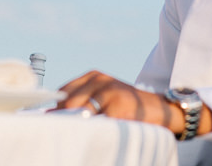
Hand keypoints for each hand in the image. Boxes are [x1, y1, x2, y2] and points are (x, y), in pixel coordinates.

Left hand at [57, 71, 182, 132]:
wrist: (158, 109)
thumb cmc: (126, 106)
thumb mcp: (104, 95)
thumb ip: (82, 101)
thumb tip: (52, 115)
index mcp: (93, 76)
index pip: (63, 92)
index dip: (56, 109)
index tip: (52, 123)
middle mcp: (100, 80)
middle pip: (68, 103)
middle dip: (65, 119)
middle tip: (62, 132)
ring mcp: (110, 92)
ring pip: (80, 113)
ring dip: (77, 127)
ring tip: (78, 135)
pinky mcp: (118, 108)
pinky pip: (97, 124)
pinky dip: (93, 132)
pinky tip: (97, 136)